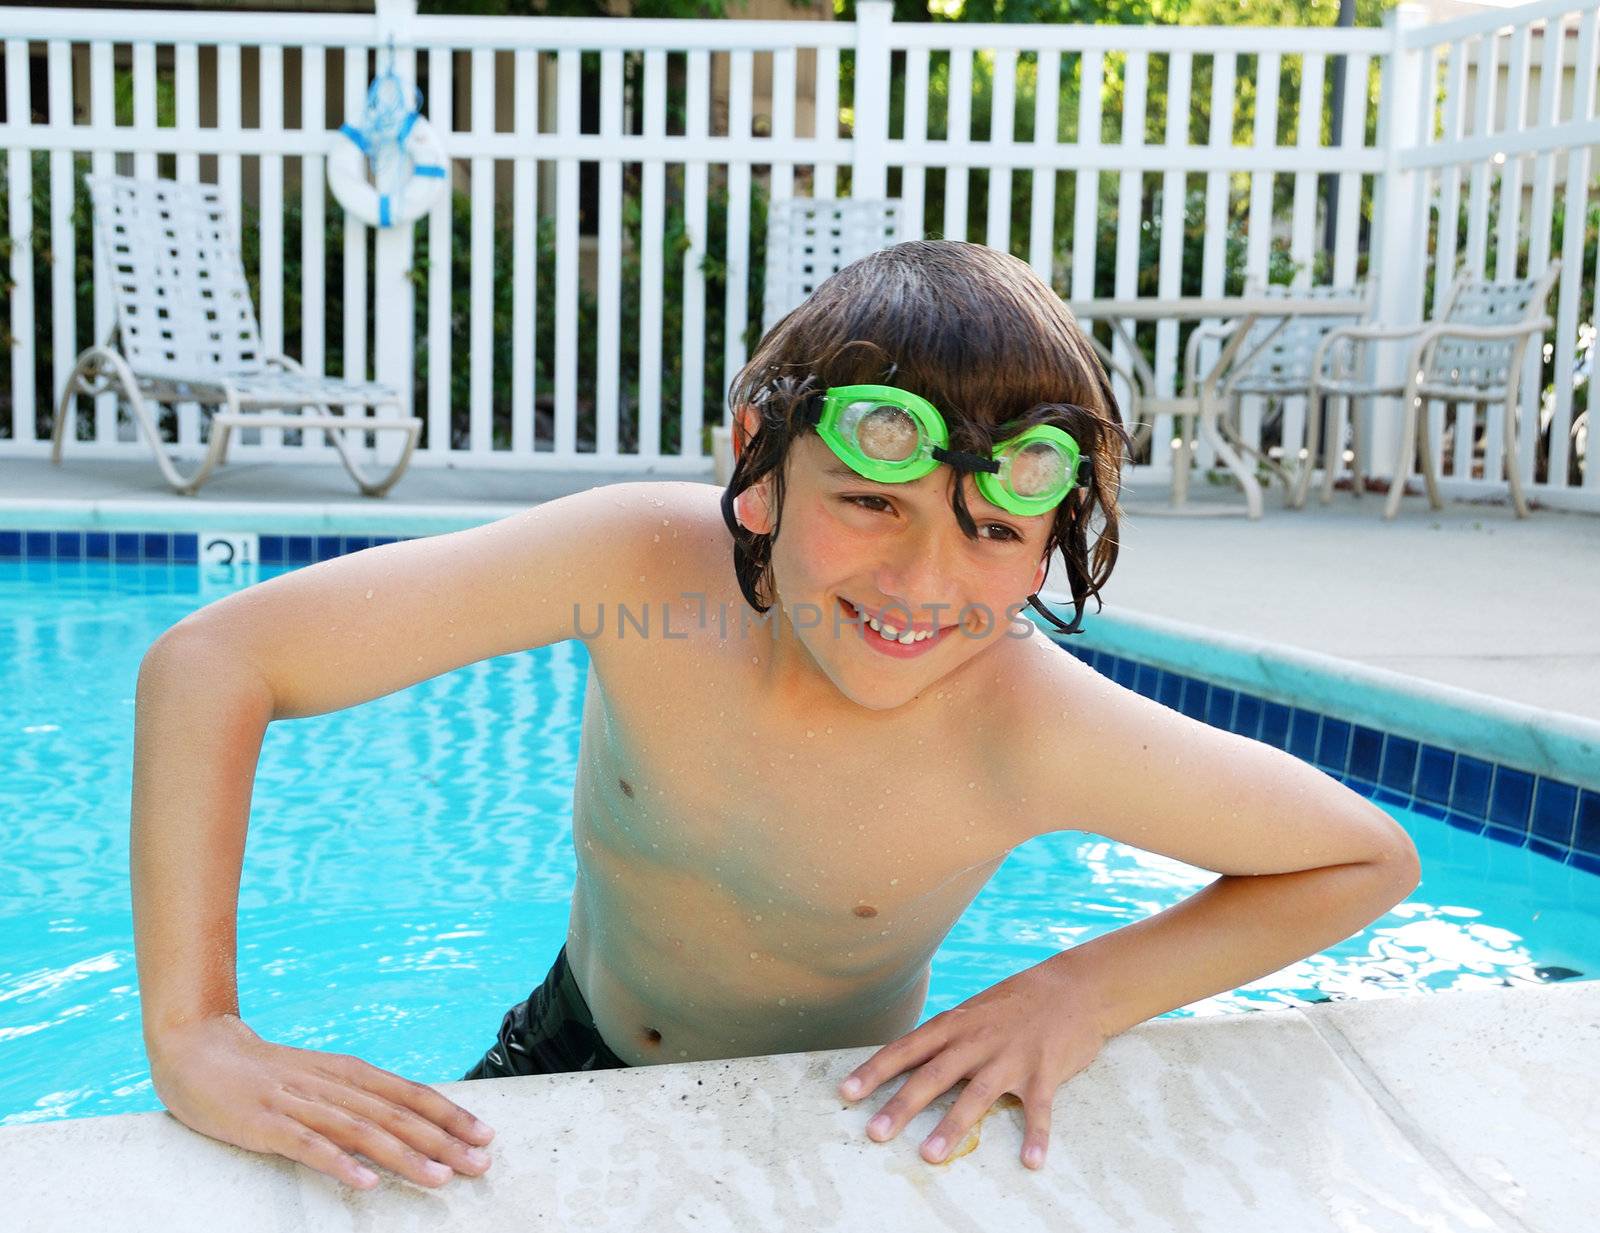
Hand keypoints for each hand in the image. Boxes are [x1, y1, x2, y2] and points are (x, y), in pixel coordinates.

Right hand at [147, 1013, 495, 1189]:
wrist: (200, 1050)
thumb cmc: (268, 1071)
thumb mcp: (323, 1078)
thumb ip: (360, 1097)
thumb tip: (408, 1121)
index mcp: (351, 1074)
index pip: (412, 1095)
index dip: (452, 1115)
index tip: (487, 1136)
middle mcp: (334, 1085)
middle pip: (398, 1115)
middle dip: (444, 1141)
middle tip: (480, 1165)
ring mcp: (302, 1104)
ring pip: (363, 1132)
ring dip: (404, 1157)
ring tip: (438, 1178)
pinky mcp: (268, 1125)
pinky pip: (309, 1146)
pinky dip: (339, 1164)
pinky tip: (364, 1183)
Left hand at [837, 961, 1106, 1169]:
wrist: (1073, 986)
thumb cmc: (1015, 1004)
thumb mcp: (973, 1013)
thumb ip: (945, 1040)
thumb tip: (908, 1064)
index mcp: (955, 1025)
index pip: (906, 1048)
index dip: (875, 1070)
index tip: (846, 1092)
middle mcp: (977, 1040)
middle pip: (933, 1075)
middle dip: (902, 1105)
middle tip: (876, 1133)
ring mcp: (1011, 1056)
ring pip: (977, 1094)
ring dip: (953, 1126)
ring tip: (930, 1155)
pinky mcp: (1045, 1071)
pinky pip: (1039, 1109)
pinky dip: (1036, 1135)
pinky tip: (1032, 1161)